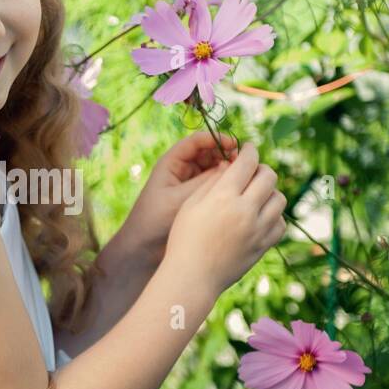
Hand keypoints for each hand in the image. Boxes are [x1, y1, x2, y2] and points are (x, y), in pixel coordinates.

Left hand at [117, 130, 239, 266]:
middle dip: (227, 154)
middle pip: (209, 152)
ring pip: (214, 169)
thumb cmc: (156, 221)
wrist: (144, 248)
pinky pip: (215, 185)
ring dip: (228, 170)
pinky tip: (239, 190)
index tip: (235, 146)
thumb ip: (206, 181)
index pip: (197, 141)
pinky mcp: (197, 198)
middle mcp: (182, 170)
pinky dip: (226, 184)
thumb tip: (232, 166)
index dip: (217, 139)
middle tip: (244, 163)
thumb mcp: (181, 198)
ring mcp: (190, 184)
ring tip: (244, 176)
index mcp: (172, 163)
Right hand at [164, 141, 286, 294]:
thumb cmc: (185, 238)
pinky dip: (273, 216)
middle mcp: (245, 210)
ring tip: (256, 196)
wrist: (192, 276)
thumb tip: (232, 165)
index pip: (246, 162)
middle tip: (252, 172)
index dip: (249, 150)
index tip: (248, 148)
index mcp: (223, 196)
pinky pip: (280, 223)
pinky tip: (260, 217)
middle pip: (268, 177)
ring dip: (269, 192)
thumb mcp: (191, 204)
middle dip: (261, 169)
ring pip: (279, 199)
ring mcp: (258, 229)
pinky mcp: (263, 245)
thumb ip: (213, 182)